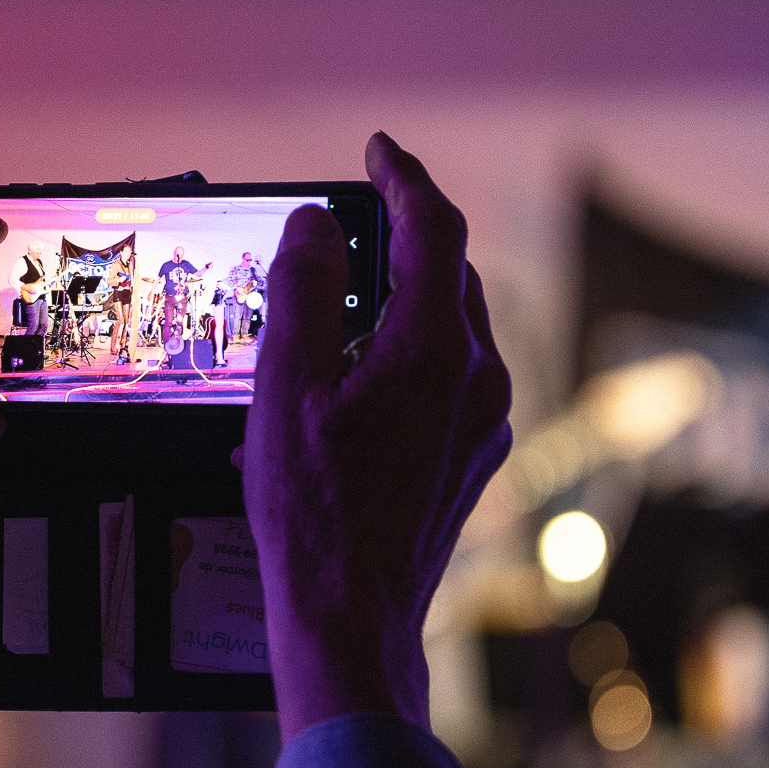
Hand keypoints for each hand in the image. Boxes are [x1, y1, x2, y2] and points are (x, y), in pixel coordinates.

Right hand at [243, 134, 511, 742]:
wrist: (351, 616)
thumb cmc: (312, 509)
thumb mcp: (284, 386)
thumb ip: (301, 290)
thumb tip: (314, 224)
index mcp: (435, 348)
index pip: (433, 228)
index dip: (402, 178)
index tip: (376, 151)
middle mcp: (477, 378)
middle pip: (449, 275)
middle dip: (402, 239)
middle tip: (348, 223)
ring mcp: (484, 423)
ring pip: (453, 329)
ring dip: (404, 300)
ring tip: (340, 307)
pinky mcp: (475, 460)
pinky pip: (450, 379)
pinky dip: (408, 354)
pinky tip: (356, 383)